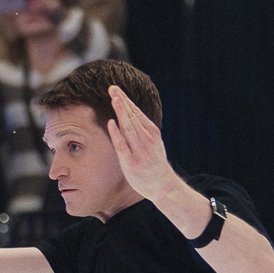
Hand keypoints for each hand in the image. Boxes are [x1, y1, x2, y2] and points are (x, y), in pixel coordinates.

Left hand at [102, 82, 176, 197]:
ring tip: (113, 99)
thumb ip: (141, 130)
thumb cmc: (154, 162)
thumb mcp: (153, 142)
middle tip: (112, 88)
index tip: (116, 89)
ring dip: (121, 112)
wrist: (162, 184)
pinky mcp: (130, 162)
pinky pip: (122, 145)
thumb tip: (128, 114)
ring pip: (128, 127)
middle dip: (122, 101)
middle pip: (131, 116)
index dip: (126, 100)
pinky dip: (117, 133)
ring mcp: (139, 150)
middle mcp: (146, 139)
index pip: (136, 112)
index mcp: (152, 132)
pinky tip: (111, 122)